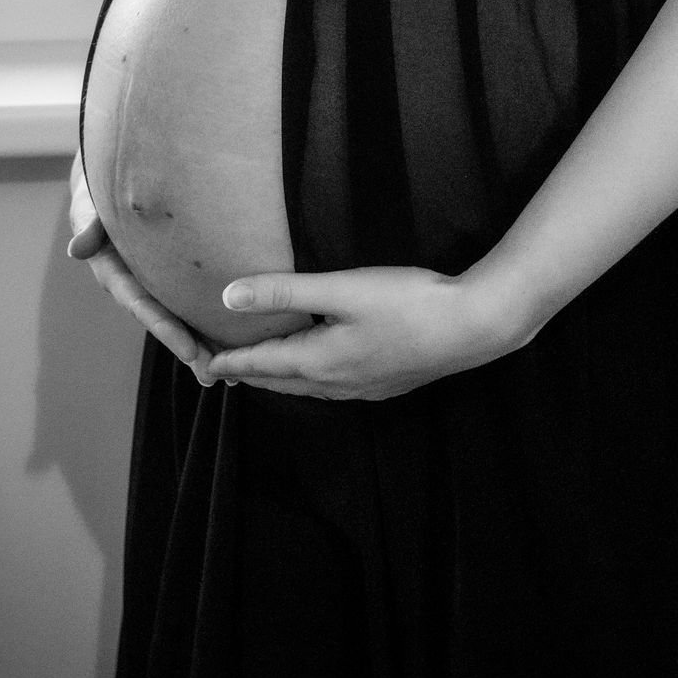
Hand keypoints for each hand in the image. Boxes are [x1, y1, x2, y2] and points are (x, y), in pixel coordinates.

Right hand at [66, 150, 217, 384]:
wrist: (108, 180)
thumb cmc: (99, 190)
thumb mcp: (90, 203)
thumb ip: (89, 222)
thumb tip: (76, 248)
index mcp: (114, 272)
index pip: (141, 304)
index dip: (165, 327)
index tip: (189, 350)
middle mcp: (133, 284)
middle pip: (162, 320)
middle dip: (186, 347)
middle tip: (213, 374)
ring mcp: (150, 282)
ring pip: (176, 316)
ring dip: (198, 343)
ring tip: (227, 372)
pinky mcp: (166, 274)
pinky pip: (186, 298)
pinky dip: (204, 320)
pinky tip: (229, 340)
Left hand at [205, 265, 516, 401]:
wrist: (473, 327)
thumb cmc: (408, 303)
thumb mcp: (343, 289)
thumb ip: (286, 292)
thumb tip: (228, 297)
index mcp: (320, 362)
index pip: (263, 363)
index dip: (231, 361)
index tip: (203, 363)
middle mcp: (337, 383)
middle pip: (281, 381)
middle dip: (250, 374)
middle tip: (222, 370)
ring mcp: (364, 388)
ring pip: (307, 388)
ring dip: (280, 379)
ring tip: (262, 371)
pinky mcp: (386, 384)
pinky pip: (332, 388)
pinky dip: (309, 380)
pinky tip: (319, 370)